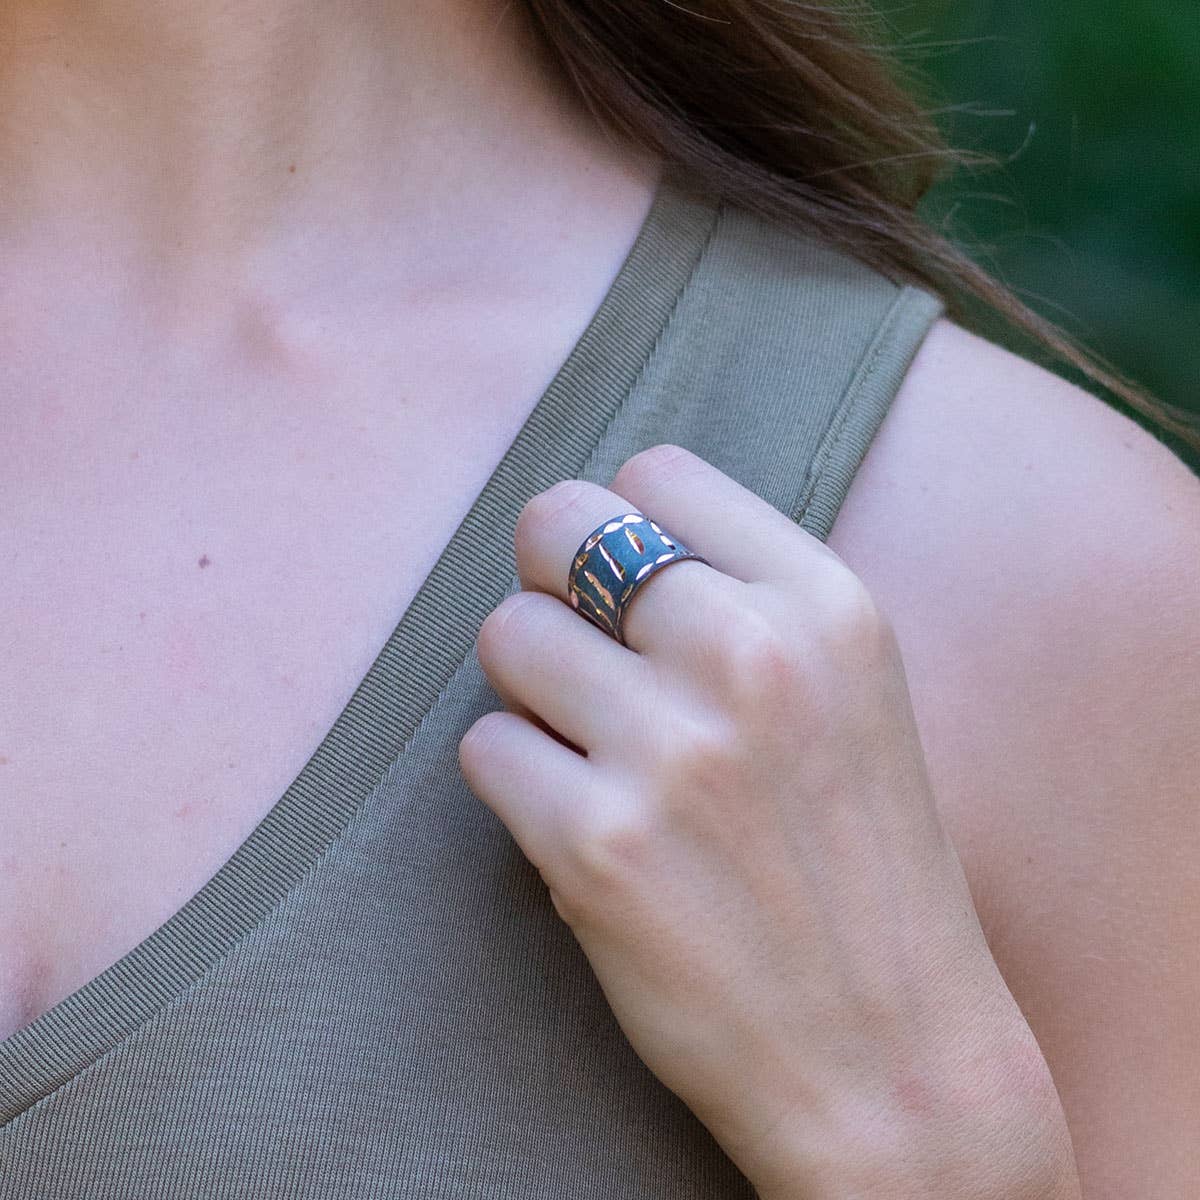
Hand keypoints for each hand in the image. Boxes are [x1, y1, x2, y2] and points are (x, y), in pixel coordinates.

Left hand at [458, 444, 1078, 1198]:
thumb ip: (749, 601)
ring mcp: (670, 751)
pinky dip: (518, 784)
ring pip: (507, 636)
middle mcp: (750, 656)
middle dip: (553, 585)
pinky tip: (581, 828)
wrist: (889, 1055)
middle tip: (580, 652)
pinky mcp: (596, 845)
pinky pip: (486, 750)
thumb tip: (611, 541)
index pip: (656, 474)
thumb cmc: (863, 869)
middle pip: (557, 527)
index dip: (621, 527)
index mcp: (825, 605)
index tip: (624, 588)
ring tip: (592, 754)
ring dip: (532, 693)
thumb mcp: (853, 694)